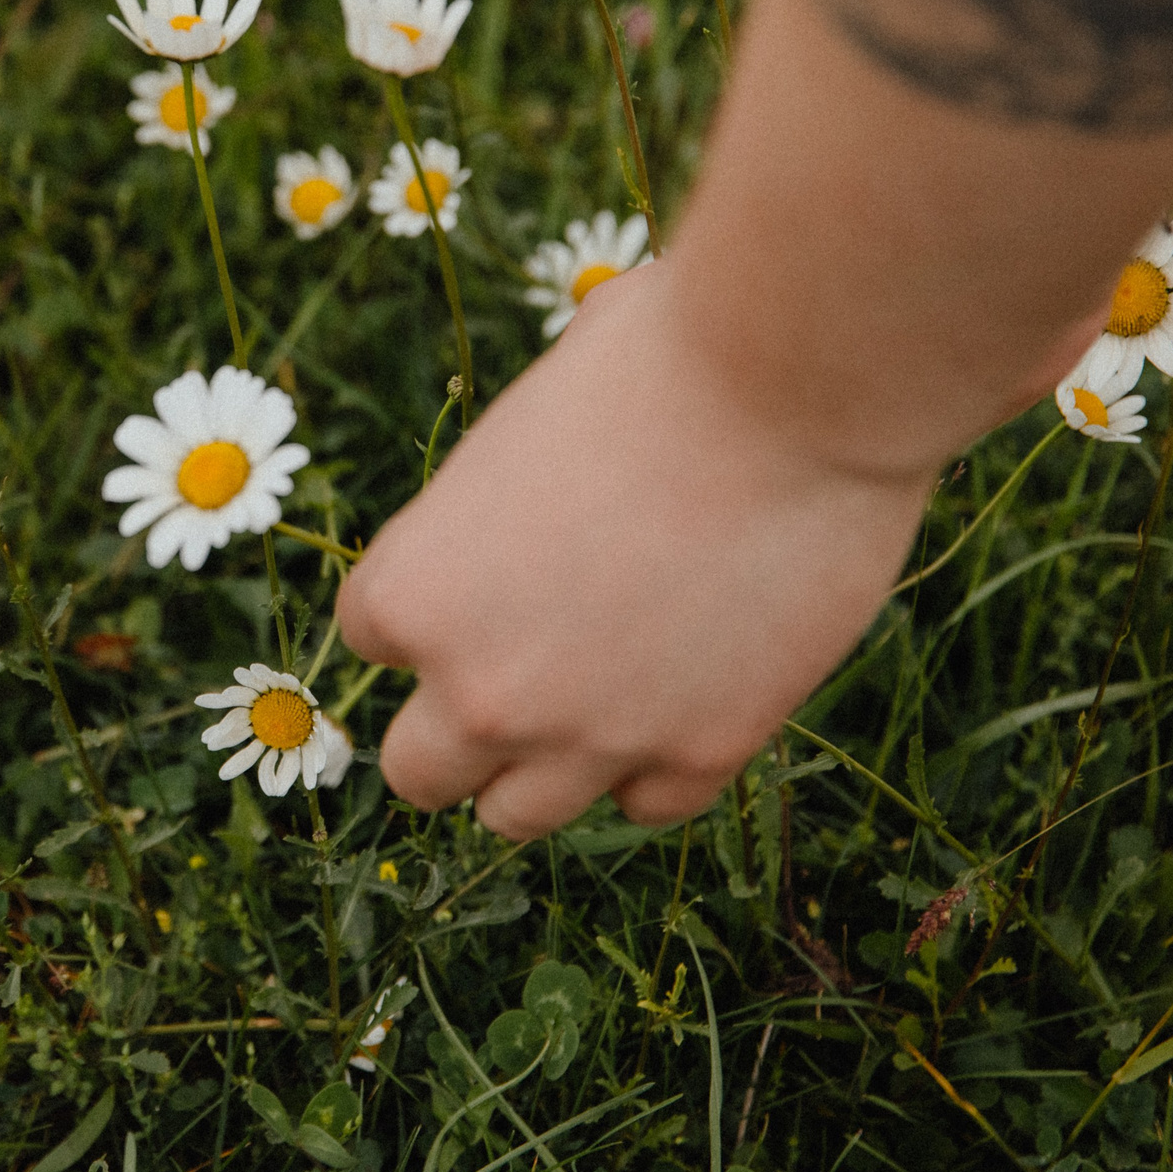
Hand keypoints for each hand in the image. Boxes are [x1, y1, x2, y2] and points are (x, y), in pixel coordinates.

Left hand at [336, 261, 937, 837]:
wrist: (798, 384)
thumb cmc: (660, 354)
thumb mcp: (534, 408)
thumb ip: (498, 495)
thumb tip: (528, 490)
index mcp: (409, 591)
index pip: (373, 639)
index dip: (434, 603)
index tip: (489, 568)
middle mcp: (478, 688)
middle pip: (418, 772)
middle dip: (459, 725)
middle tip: (523, 663)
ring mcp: (590, 738)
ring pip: (515, 817)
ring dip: (544, 765)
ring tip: (599, 690)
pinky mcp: (701, 755)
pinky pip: (645, 807)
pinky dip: (655, 764)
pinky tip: (685, 691)